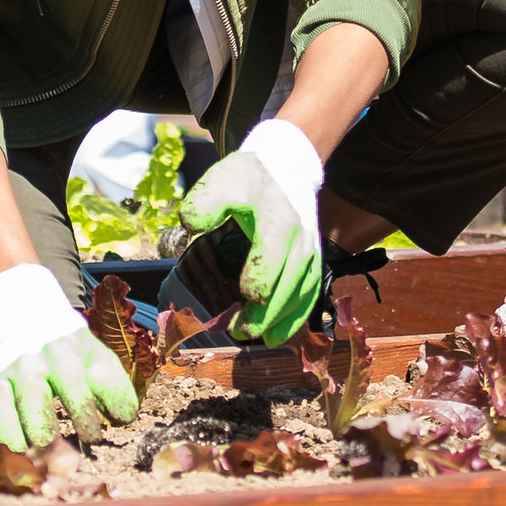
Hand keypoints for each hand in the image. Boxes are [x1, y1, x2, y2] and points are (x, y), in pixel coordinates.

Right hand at [0, 263, 138, 452]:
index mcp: (64, 358)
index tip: (92, 436)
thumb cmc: (72, 350)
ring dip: (12, 436)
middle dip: (43, 431)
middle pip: (32, 402)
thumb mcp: (97, 357)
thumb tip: (124, 420)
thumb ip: (115, 387)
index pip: (76, 392)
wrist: (30, 317)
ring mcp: (6, 376)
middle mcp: (31, 366)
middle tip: (50, 443)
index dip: (86, 421)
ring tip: (25, 447)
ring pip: (1, 412)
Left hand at [180, 118, 323, 347]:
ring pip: (303, 293)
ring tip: (258, 338)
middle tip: (239, 331)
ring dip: (283, 320)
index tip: (241, 298)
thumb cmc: (247, 178)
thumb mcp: (221, 180)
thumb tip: (191, 226)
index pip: (272, 256)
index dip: (258, 281)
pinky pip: (311, 293)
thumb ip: (204, 203)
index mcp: (277, 219)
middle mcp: (301, 238)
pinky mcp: (315, 259)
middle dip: (266, 312)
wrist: (285, 166)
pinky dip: (297, 316)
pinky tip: (279, 333)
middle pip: (289, 283)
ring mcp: (312, 250)